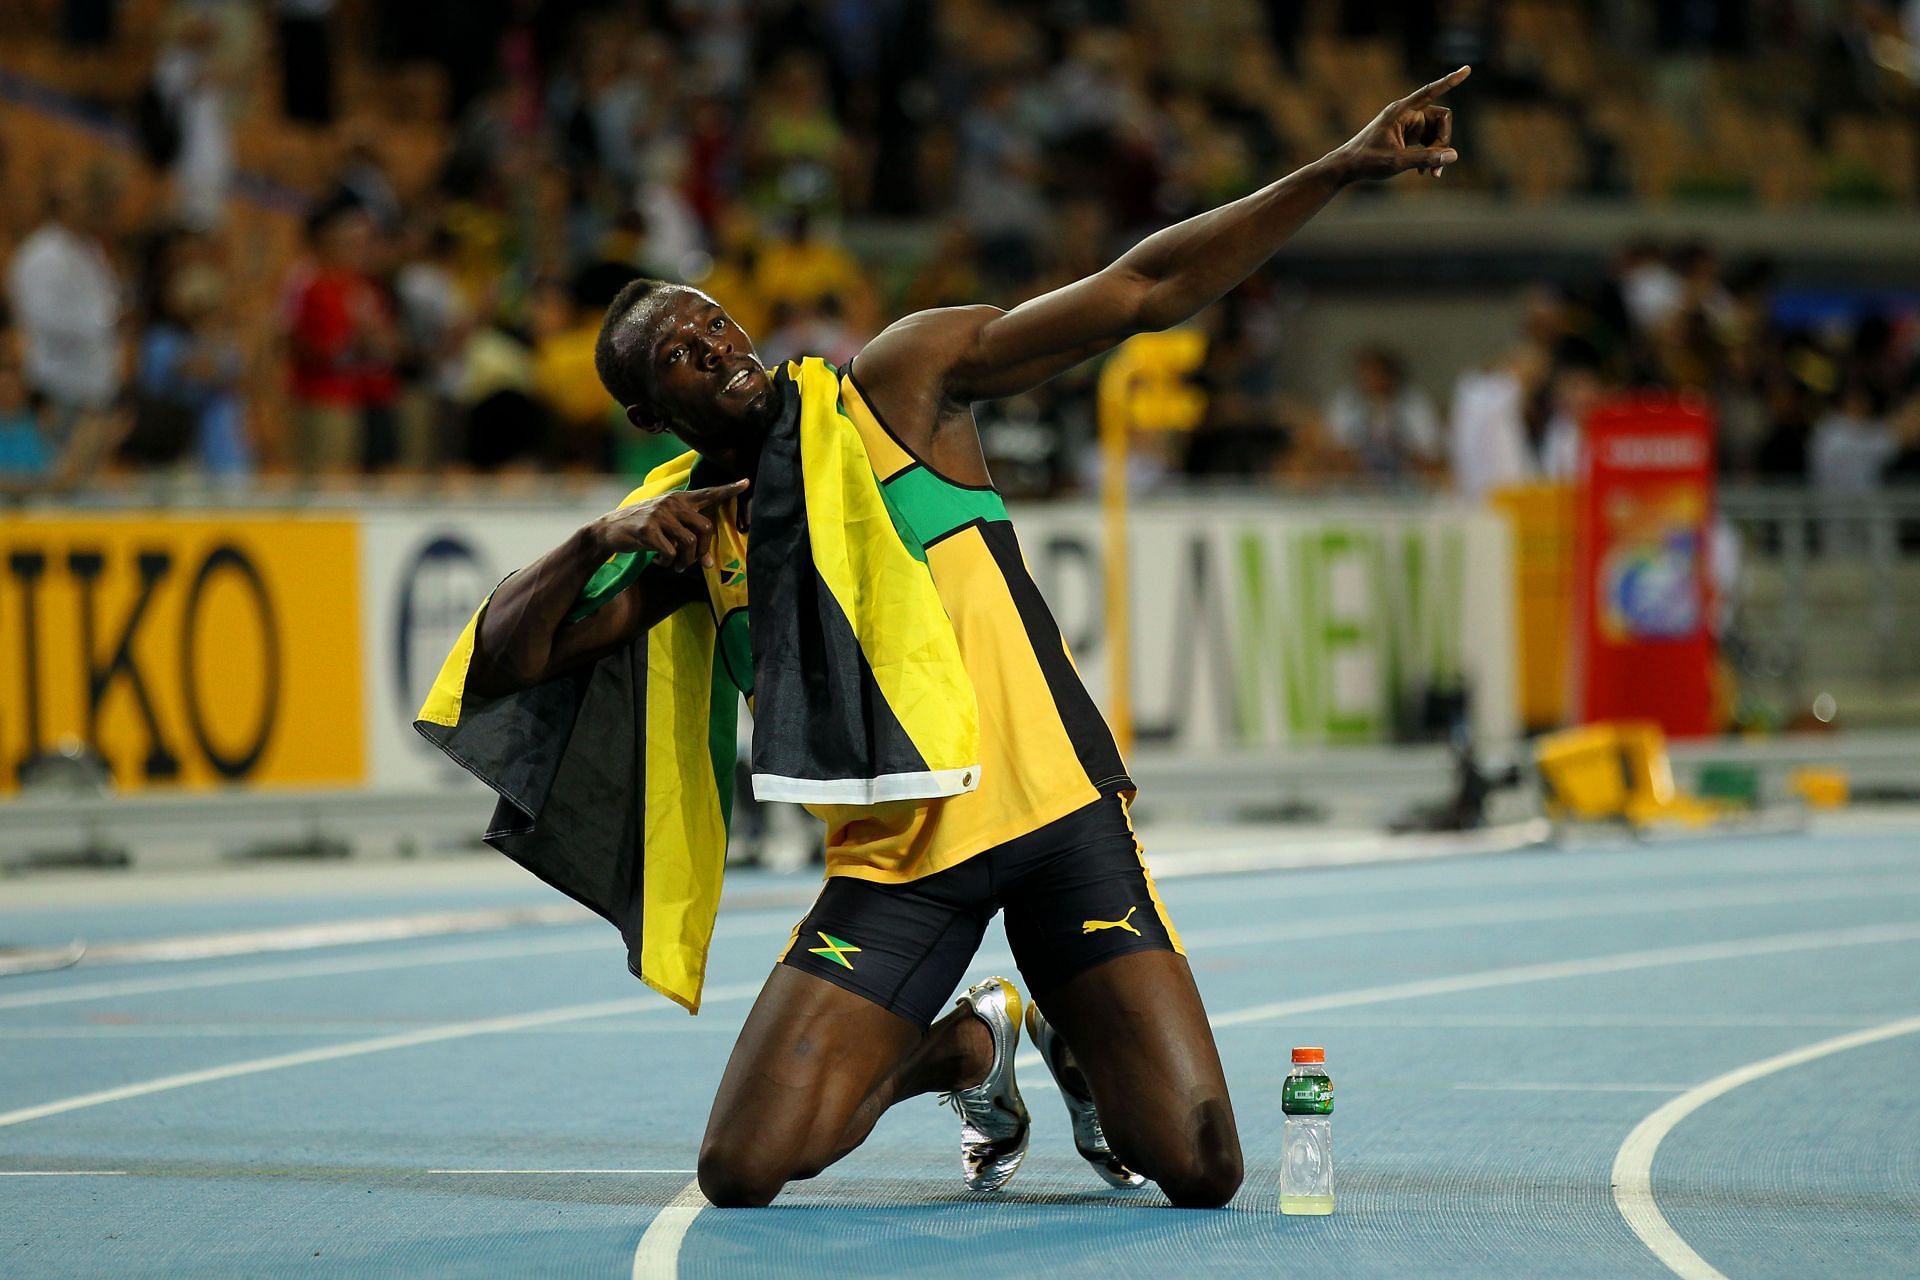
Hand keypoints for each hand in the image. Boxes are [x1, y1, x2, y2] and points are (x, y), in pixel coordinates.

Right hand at [591, 478, 748, 570]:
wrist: (609, 530)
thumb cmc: (643, 529)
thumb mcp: (666, 524)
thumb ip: (688, 536)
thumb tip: (710, 563)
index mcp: (679, 499)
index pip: (708, 493)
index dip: (729, 489)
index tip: (747, 483)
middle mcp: (672, 503)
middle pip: (706, 528)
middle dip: (703, 551)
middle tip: (692, 563)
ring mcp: (660, 515)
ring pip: (690, 543)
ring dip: (686, 561)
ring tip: (675, 565)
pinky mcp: (649, 530)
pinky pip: (671, 552)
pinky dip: (668, 563)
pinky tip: (658, 561)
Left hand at [1331, 66, 1468, 182]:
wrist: (1347, 167)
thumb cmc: (1367, 161)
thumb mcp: (1396, 162)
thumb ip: (1425, 158)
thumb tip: (1453, 155)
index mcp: (1401, 111)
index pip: (1430, 91)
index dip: (1450, 81)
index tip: (1468, 69)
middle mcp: (1407, 113)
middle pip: (1441, 118)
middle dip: (1443, 142)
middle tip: (1438, 166)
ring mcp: (1408, 124)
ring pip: (1437, 131)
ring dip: (1438, 152)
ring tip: (1432, 174)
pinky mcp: (1408, 135)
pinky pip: (1429, 140)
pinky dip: (1430, 155)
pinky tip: (1425, 172)